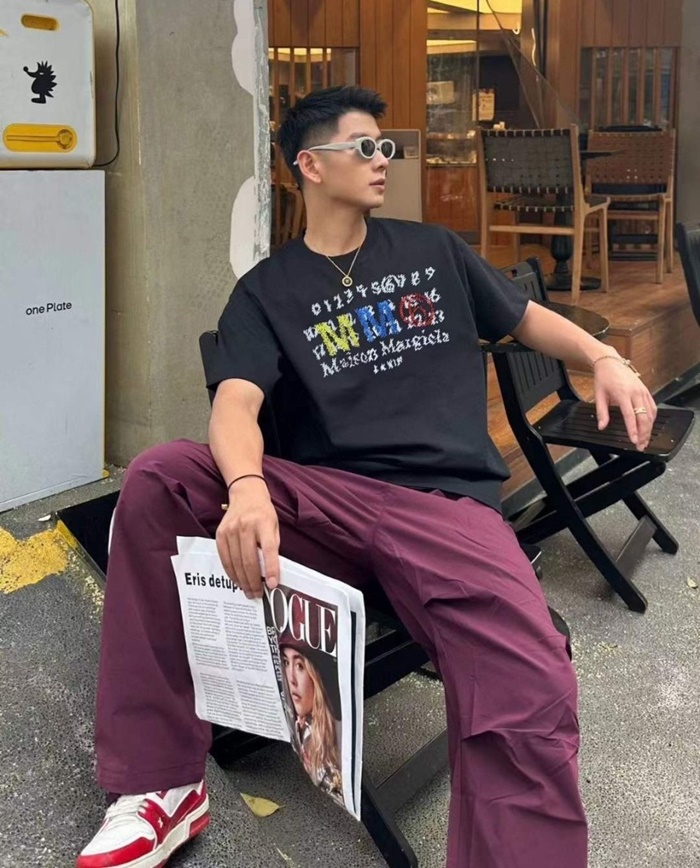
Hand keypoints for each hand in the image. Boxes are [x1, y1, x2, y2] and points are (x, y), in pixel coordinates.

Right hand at [215, 477, 279, 598]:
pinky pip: (225, 558)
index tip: (272, 585)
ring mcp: (230, 530)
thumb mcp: (274, 526)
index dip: (271, 569)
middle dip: (254, 581)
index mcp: (263, 523)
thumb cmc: (263, 513)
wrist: (246, 494)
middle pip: (249, 560)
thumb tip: (271, 573)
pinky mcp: (220, 534)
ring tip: (249, 591)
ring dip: (242, 580)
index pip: (269, 550)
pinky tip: (237, 580)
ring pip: (235, 562)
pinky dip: (231, 572)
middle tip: (258, 595)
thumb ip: (273, 547)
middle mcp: (245, 526)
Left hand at [593, 358, 656, 449]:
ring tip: (645, 439)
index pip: (630, 415)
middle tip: (640, 445)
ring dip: (649, 428)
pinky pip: (653, 406)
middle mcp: (635, 393)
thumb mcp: (599, 395)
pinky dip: (652, 418)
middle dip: (644, 433)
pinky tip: (649, 426)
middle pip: (644, 417)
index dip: (633, 429)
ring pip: (651, 413)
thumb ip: (601, 413)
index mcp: (623, 394)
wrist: (610, 362)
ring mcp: (643, 391)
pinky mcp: (646, 390)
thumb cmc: (604, 378)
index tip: (633, 440)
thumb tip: (602, 426)